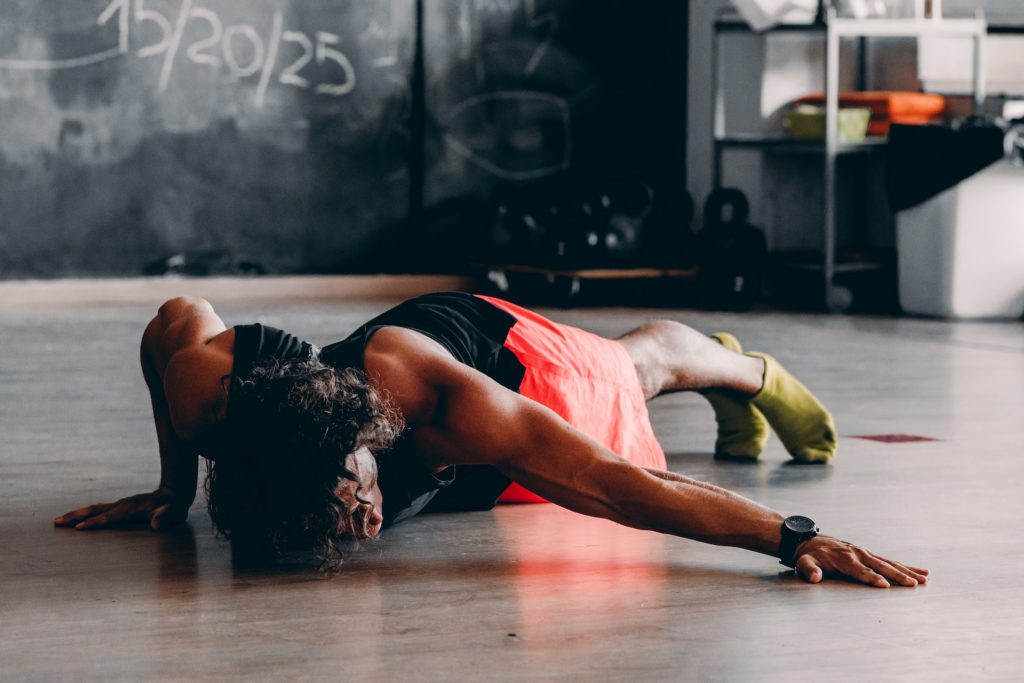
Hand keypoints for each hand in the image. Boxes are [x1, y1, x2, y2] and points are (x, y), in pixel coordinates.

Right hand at [54, 488, 188, 530]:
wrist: (174, 493)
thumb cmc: (174, 506)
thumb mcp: (174, 512)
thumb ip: (165, 517)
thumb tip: (156, 524)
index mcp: (132, 507)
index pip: (110, 517)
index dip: (96, 523)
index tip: (79, 528)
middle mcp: (123, 504)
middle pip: (95, 510)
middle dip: (76, 516)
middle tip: (57, 522)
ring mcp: (120, 504)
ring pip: (94, 508)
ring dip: (76, 514)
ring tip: (58, 521)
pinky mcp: (120, 506)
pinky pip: (99, 509)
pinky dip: (85, 513)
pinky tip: (76, 518)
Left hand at [793, 535, 928, 587]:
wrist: (809, 540)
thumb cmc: (807, 556)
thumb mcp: (803, 563)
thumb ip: (808, 570)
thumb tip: (814, 577)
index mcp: (844, 559)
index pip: (861, 571)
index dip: (872, 578)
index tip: (885, 586)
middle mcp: (858, 554)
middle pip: (881, 566)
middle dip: (898, 576)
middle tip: (914, 584)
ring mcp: (865, 553)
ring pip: (889, 563)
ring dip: (907, 571)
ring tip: (925, 579)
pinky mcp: (868, 554)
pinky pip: (889, 561)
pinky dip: (905, 566)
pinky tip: (920, 572)